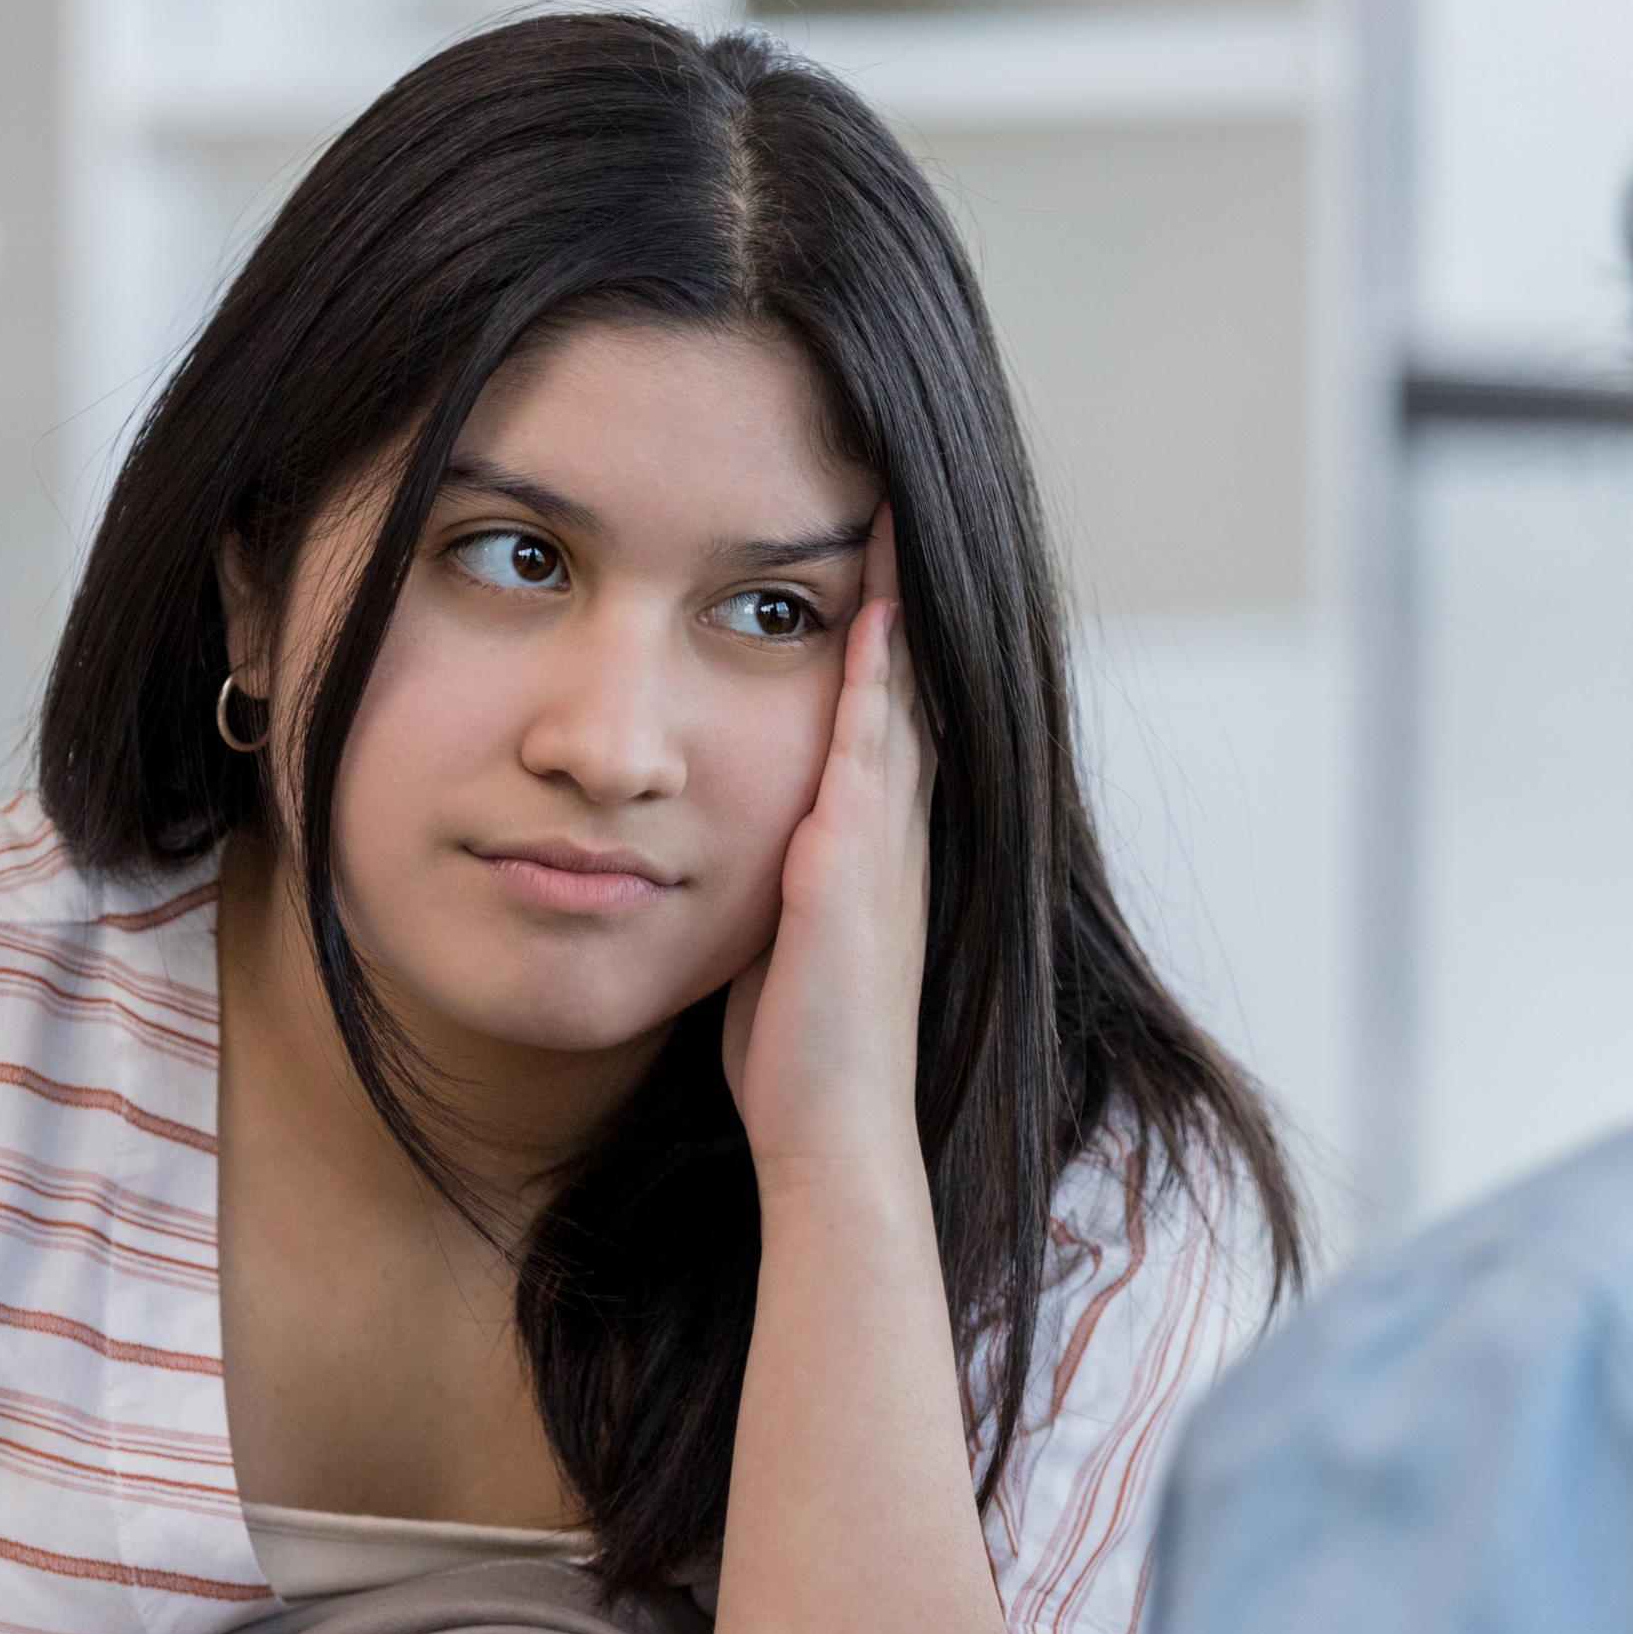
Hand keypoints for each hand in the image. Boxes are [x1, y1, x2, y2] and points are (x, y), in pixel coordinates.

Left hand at [722, 505, 934, 1177]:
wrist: (833, 1138)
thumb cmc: (795, 1059)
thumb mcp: (779, 947)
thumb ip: (770, 890)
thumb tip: (728, 860)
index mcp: (870, 851)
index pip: (879, 718)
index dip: (880, 637)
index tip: (863, 559)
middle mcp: (891, 837)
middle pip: (904, 685)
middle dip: (900, 591)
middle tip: (894, 496)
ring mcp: (880, 849)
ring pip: (898, 700)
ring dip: (897, 606)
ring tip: (889, 513)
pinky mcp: (851, 869)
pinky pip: (868, 752)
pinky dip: (874, 681)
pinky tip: (868, 616)